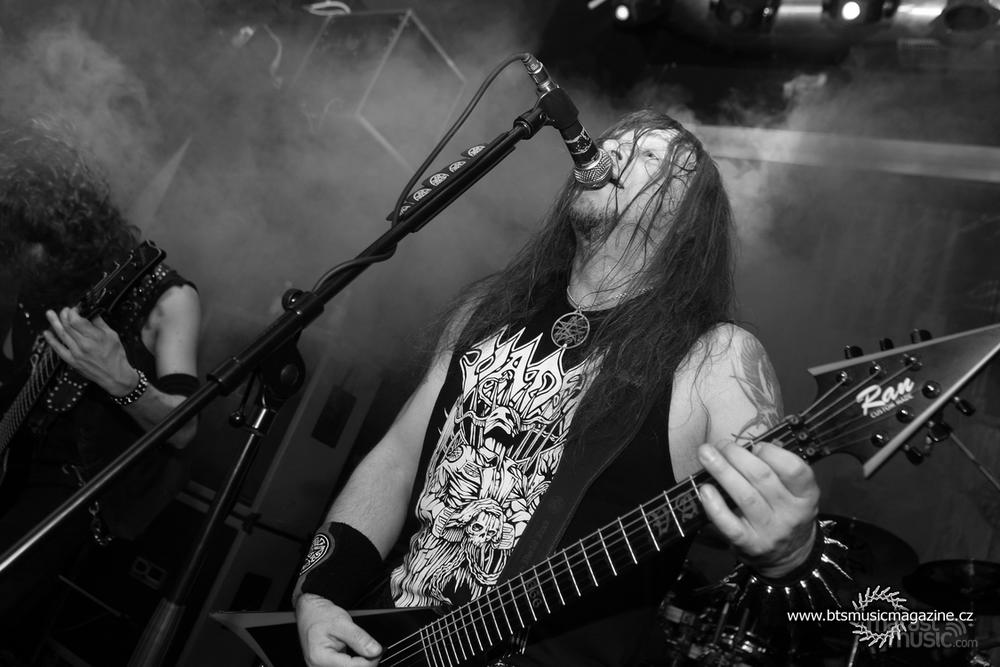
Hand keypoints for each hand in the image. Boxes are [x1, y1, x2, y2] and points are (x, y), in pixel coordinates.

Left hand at [43, 308, 137, 395]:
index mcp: (95, 337)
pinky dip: (52, 340)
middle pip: (68, 326)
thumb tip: (92, 313)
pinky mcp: (72, 361)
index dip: (73, 312)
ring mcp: (76, 353)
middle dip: (64, 315)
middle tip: (64, 310)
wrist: (115, 376)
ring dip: (54, 323)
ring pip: (62, 334)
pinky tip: (47, 333)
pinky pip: (58, 349)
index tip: (75, 308)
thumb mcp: (113, 336)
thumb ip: (100, 324)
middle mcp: (84, 345)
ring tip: (50, 314)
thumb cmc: (116, 357)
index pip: (77, 320)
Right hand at [296, 594, 381, 666]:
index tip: (378, 650)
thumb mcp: (342, 622)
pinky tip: (359, 656)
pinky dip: (354, 663)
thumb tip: (375, 651)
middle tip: (373, 649)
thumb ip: (359, 638)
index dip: (370, 660)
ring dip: (360, 664)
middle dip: (366, 662)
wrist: (308, 612)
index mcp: (321, 658)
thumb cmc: (320, 615)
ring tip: (365, 650)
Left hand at [697, 441, 818, 577]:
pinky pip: (730, 524)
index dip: (772, 453)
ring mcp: (770, 531)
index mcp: (806, 495)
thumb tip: (752, 447)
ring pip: (745, 497)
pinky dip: (715, 506)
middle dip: (738, 456)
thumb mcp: (796, 492)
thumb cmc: (787, 513)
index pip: (795, 470)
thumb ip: (779, 469)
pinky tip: (704, 490)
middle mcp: (791, 513)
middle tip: (721, 445)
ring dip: (723, 472)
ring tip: (707, 455)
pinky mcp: (749, 544)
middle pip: (763, 478)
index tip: (755, 446)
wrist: (791, 558)